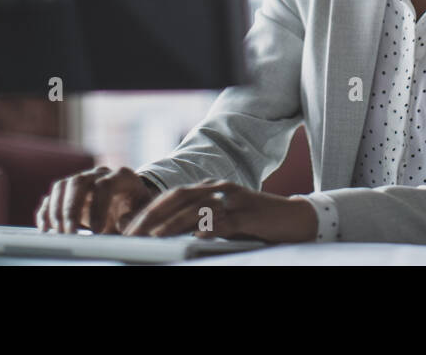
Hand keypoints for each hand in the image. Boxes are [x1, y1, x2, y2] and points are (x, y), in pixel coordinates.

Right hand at [35, 166, 158, 233]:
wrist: (128, 203)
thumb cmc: (136, 208)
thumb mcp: (143, 212)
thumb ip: (135, 218)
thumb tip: (121, 223)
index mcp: (122, 176)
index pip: (105, 185)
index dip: (99, 207)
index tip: (98, 231)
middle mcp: (99, 173)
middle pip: (78, 182)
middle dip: (71, 210)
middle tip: (69, 234)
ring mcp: (82, 179)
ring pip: (62, 186)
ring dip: (56, 211)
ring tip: (59, 234)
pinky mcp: (69, 190)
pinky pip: (52, 196)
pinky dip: (46, 212)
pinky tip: (46, 229)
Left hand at [121, 179, 317, 243]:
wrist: (295, 219)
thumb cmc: (256, 224)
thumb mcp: (224, 221)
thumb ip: (200, 222)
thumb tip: (168, 237)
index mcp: (211, 188)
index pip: (173, 196)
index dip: (150, 211)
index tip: (130, 228)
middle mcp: (220, 189)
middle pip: (179, 197)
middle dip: (153, 215)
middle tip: (133, 234)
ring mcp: (235, 200)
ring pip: (197, 208)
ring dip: (173, 224)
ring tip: (154, 238)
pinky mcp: (249, 214)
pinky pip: (225, 220)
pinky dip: (208, 228)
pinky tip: (195, 237)